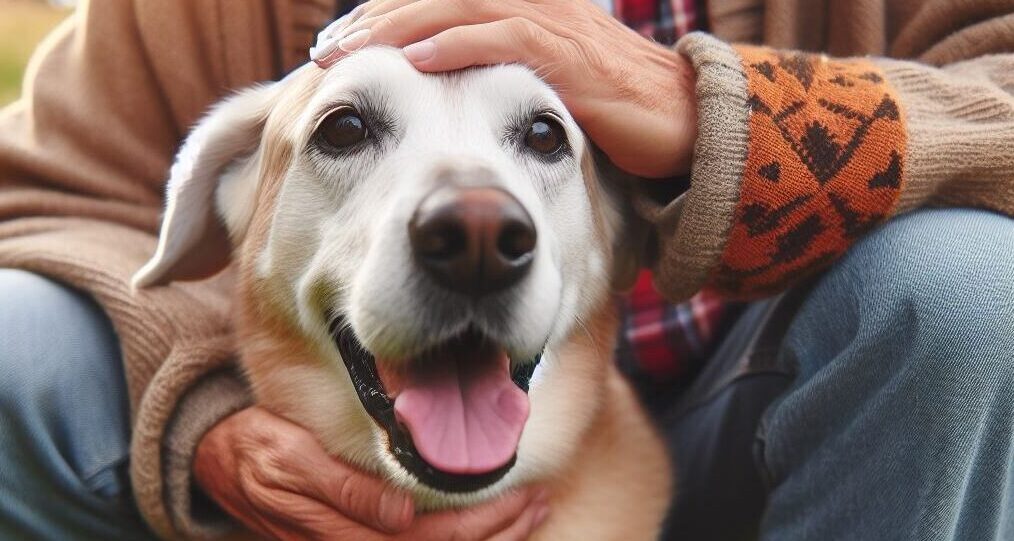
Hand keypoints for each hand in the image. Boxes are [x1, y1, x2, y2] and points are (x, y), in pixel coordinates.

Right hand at [195, 406, 548, 539]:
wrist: (217, 463)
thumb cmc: (257, 450)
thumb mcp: (290, 457)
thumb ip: (344, 489)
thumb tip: (401, 514)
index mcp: (340, 529)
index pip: (428, 539)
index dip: (481, 523)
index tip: (523, 494)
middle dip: (497, 531)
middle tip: (539, 500)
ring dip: (487, 539)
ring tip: (530, 512)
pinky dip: (458, 539)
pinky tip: (488, 527)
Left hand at [311, 0, 697, 177]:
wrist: (688, 126)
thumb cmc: (612, 113)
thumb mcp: (544, 92)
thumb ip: (497, 84)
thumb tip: (445, 104)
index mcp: (519, 11)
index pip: (437, 1)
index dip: (384, 17)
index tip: (335, 48)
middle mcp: (530, 6)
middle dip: (375, 20)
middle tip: (323, 51)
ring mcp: (551, 26)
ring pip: (458, 8)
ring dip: (397, 27)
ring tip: (346, 52)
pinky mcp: (570, 59)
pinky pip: (503, 42)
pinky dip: (455, 46)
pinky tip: (413, 61)